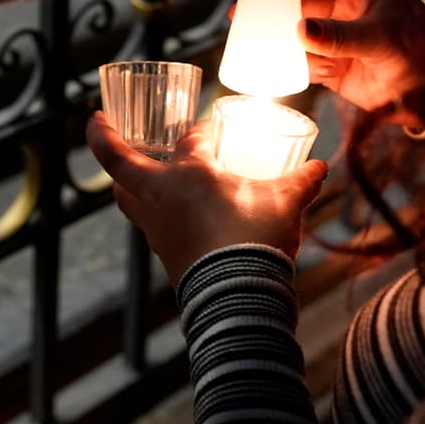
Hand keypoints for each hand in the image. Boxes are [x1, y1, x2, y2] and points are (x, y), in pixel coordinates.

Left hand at [85, 113, 328, 285]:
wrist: (238, 297)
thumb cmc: (255, 239)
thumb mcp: (284, 203)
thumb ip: (302, 181)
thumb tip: (320, 167)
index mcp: (188, 174)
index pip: (190, 139)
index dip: (203, 130)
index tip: (215, 130)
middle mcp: (161, 197)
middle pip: (120, 164)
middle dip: (108, 143)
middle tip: (104, 126)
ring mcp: (157, 228)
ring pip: (126, 198)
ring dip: (126, 183)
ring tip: (131, 173)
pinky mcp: (164, 254)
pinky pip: (148, 226)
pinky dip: (152, 214)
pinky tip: (169, 215)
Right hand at [282, 0, 424, 120]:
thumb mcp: (383, 37)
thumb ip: (341, 35)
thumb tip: (300, 29)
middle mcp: (348, 11)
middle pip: (305, 3)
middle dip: (284, 12)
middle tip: (256, 19)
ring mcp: (339, 39)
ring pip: (301, 34)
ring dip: (290, 43)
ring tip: (283, 50)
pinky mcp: (335, 68)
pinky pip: (307, 63)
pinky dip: (301, 67)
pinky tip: (314, 71)